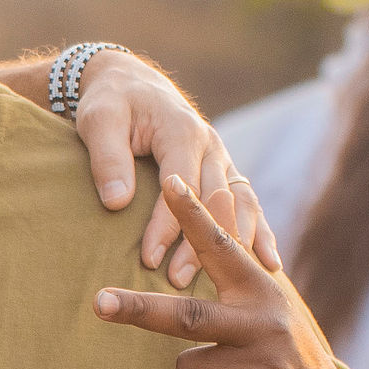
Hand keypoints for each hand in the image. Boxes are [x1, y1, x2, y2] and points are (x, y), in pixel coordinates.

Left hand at [71, 56, 279, 284]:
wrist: (132, 84)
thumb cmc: (111, 103)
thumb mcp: (99, 122)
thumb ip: (108, 159)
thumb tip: (117, 203)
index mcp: (182, 131)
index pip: (179, 186)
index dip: (166, 224)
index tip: (150, 259)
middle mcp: (211, 145)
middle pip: (214, 201)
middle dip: (199, 243)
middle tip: (177, 280)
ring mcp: (222, 158)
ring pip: (239, 204)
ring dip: (235, 243)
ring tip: (224, 284)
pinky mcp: (225, 170)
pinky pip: (248, 203)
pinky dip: (260, 232)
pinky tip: (269, 263)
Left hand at [93, 172, 361, 368]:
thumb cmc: (283, 353)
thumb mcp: (269, 306)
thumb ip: (239, 263)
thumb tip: (221, 193)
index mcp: (263, 292)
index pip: (223, 248)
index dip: (195, 216)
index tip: (170, 182)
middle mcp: (265, 324)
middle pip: (187, 315)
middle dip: (138, 309)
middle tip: (98, 301)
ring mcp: (264, 366)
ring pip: (185, 368)